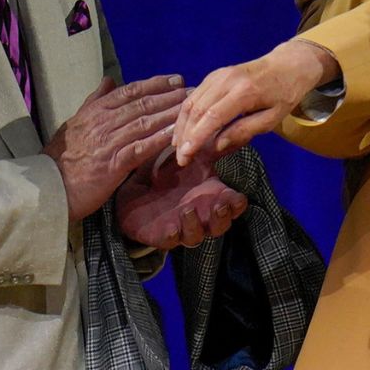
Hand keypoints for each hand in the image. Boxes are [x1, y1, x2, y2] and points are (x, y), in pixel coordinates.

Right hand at [45, 75, 186, 221]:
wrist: (49, 185)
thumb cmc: (62, 156)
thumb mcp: (75, 122)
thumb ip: (94, 101)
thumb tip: (108, 80)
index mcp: (95, 111)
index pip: (130, 91)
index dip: (155, 84)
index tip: (176, 79)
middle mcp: (103, 122)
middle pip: (142, 104)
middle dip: (170, 96)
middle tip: (193, 90)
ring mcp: (109, 142)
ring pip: (145, 122)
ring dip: (170, 113)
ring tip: (191, 107)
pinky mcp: (114, 163)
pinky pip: (142, 147)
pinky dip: (160, 139)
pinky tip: (177, 134)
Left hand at [116, 147, 248, 248]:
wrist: (132, 189)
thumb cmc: (166, 173)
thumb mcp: (188, 158)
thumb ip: (208, 147)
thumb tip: (229, 128)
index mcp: (211, 196)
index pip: (233, 205)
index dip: (237, 204)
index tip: (236, 197)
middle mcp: (202, 215)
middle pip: (222, 225)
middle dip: (223, 217)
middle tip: (219, 206)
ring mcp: (183, 227)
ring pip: (198, 235)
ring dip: (196, 224)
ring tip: (187, 209)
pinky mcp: (162, 235)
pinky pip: (171, 241)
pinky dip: (173, 235)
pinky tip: (172, 227)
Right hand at [174, 39, 336, 165]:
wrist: (288, 64)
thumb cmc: (284, 95)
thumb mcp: (272, 119)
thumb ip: (244, 131)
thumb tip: (216, 145)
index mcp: (244, 92)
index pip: (212, 117)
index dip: (196, 138)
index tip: (185, 156)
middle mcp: (226, 80)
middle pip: (197, 110)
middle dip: (185, 136)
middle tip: (181, 158)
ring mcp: (218, 75)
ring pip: (191, 102)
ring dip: (182, 126)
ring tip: (178, 147)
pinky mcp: (214, 74)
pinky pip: (194, 95)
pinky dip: (187, 114)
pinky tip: (185, 129)